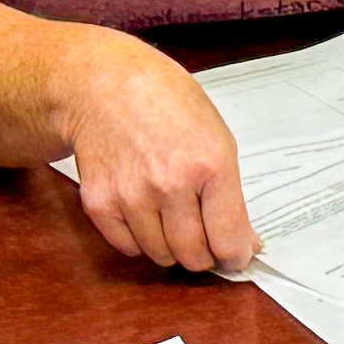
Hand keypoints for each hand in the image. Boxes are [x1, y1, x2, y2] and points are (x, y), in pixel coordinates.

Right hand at [59, 40, 259, 274]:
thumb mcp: (216, 137)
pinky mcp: (100, 204)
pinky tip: (144, 212)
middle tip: (204, 239)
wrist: (105, 86)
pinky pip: (128, 246)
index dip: (236, 255)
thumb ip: (231, 194)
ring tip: (171, 217)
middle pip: (194, 255)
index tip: (236, 256)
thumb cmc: (167, 105)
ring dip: (171, 247)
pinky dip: (139, 239)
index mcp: (210, 164)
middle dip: (205, 254)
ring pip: (161, 255)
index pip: (228, 238)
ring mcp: (132, 196)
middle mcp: (171, 184)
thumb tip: (243, 243)